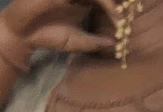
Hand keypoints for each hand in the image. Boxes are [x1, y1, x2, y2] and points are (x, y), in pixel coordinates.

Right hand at [0, 0, 116, 61]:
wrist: (27, 36)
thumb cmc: (51, 37)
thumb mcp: (78, 42)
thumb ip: (95, 42)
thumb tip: (115, 46)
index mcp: (84, 3)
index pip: (105, 1)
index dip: (117, 9)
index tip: (125, 22)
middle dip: (115, 3)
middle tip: (125, 13)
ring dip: (106, 0)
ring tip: (116, 11)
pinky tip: (101, 4)